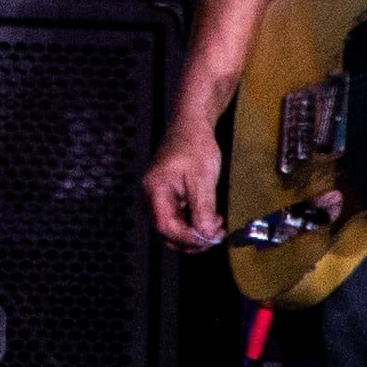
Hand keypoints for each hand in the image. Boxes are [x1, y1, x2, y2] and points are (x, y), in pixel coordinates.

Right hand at [141, 112, 226, 250]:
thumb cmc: (194, 146)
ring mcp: (157, 200)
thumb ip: (203, 209)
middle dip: (192, 241)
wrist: (191, 126)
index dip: (188, 238)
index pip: (165, 226)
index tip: (210, 238)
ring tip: (215, 226)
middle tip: (216, 236)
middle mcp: (151, 198)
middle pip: (166, 233)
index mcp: (155, 191)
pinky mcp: (167, 199)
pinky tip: (209, 219)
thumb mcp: (203, 178)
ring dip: (194, 234)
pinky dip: (193, 225)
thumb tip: (206, 235)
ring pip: (172, 230)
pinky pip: (177, 221)